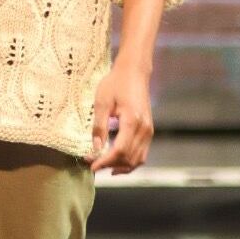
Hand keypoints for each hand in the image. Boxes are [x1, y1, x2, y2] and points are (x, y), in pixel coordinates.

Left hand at [87, 59, 153, 174]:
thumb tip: (95, 148)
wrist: (134, 72)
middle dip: (110, 165)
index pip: (119, 151)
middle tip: (92, 163)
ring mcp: (148, 131)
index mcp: (132, 121)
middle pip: (129, 158)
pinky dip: (130, 161)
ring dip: (120, 166)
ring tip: (104, 166)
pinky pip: (141, 153)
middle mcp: (144, 129)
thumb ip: (99, 126)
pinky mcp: (148, 130)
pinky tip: (117, 163)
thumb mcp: (102, 102)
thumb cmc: (116, 83)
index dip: (105, 161)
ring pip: (137, 159)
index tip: (91, 165)